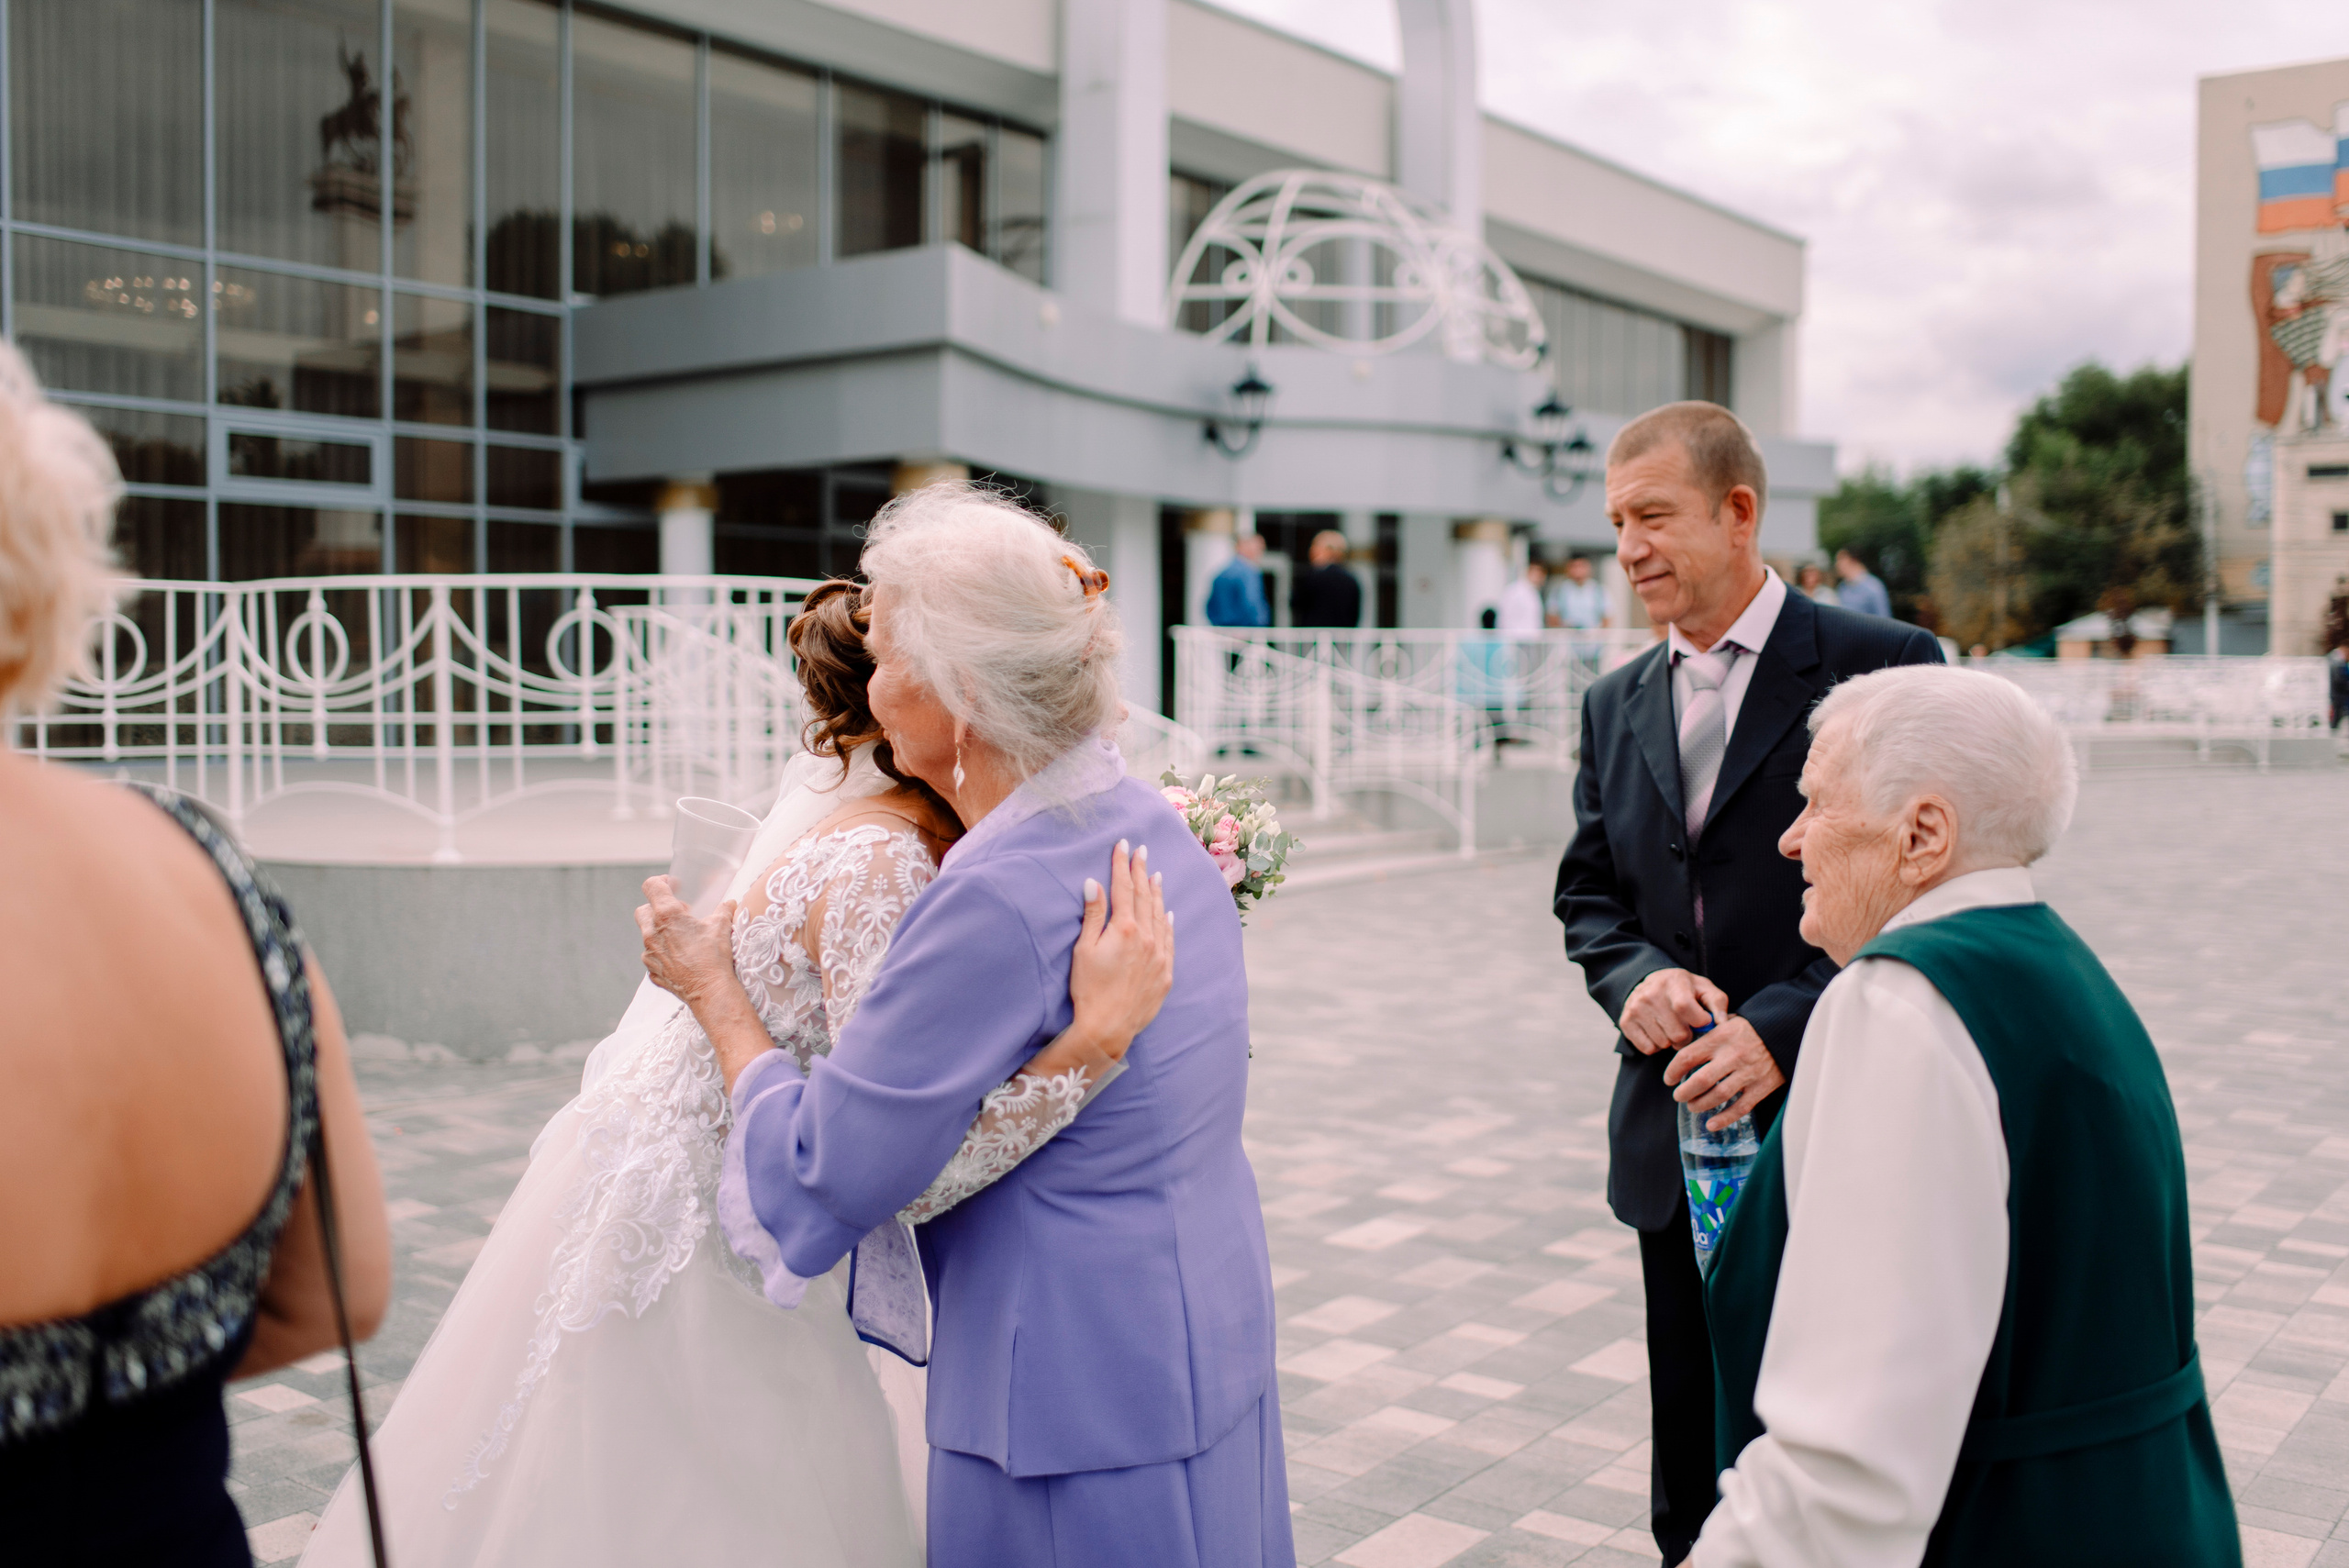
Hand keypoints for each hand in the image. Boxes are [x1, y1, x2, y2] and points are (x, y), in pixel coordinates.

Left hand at [636, 875, 740, 1009]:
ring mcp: (650, 954)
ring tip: (681, 937)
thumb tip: (728, 904)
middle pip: (643, 910)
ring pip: (647, 935)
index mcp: (666, 916)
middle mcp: (652, 933)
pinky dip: (663, 953)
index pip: (651, 887)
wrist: (710, 991)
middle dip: (657, 908)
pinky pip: (652, 956)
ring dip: (660, 932)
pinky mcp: (653, 971)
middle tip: (678, 913)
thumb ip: (723, 910)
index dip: (661, 881)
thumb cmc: (714, 957)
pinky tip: (680, 957)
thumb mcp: (722, 926)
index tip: (672, 885)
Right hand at [1065, 839, 1174, 1062]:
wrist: (1109, 1027)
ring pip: (1159, 916)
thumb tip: (1093, 883)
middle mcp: (1147, 938)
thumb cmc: (1089, 989)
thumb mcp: (1084, 950)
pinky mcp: (1164, 973)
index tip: (1123, 845)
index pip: (1124, 888)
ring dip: (1156, 893)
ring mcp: (1159, 955)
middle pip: (1143, 897)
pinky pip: (1169, 940)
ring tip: (1155, 875)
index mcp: (1125, 929)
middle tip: (1142, 850)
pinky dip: (1168, 922)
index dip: (1122, 865)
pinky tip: (1168, 912)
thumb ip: (1093, 915)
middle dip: (1141, 871)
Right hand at [1618, 967, 1728, 1055]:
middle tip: (1687, 1028)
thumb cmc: (1684, 989)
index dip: (1698, 1022)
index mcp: (1673, 981)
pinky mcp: (1625, 1022)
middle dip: (1687, 1036)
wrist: (1651, 983)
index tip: (1703, 1022)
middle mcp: (1650, 993)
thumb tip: (1722, 1023)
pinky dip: (1656, 1046)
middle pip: (1677, 1033)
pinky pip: (1648, 1048)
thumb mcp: (1704, 989)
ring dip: (1671, 1041)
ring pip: (1663, 1043)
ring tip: (1671, 1028)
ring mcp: (1635, 1008)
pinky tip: (1658, 1032)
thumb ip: (1717, 1004)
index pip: (1684, 1007)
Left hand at [1664, 1014, 1785, 1130]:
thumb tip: (1684, 1043)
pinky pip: (1740, 1108)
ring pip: (1718, 1095)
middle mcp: (1732, 1056)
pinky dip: (1724, 1119)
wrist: (1786, 1034)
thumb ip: (1707, 1032)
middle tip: (1679, 1096)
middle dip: (1684, 1092)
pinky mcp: (1762, 1087)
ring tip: (1692, 1106)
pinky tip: (1711, 1124)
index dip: (1673, 1071)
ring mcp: (1748, 1073)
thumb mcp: (1727, 1022)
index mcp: (1720, 1038)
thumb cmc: (1751, 1029)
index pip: (1687, 1057)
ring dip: (1700, 1105)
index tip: (1669, 1079)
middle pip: (1700, 1080)